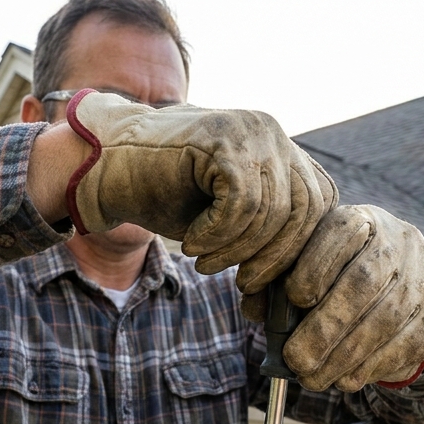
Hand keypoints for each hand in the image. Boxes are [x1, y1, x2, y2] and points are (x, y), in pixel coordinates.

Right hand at [64, 89, 336, 293]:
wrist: (102, 166)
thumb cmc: (162, 196)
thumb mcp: (227, 221)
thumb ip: (267, 236)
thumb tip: (301, 293)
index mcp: (279, 147)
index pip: (320, 202)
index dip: (298, 249)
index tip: (263, 280)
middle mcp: (271, 131)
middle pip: (306, 210)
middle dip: (275, 258)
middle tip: (242, 282)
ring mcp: (248, 129)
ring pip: (274, 211)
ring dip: (238, 250)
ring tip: (205, 260)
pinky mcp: (221, 139)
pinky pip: (242, 204)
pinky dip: (218, 235)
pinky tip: (193, 242)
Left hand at [282, 205, 423, 391]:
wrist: (414, 285)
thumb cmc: (344, 277)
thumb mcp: (315, 265)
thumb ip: (279, 282)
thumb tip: (253, 306)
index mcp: (362, 221)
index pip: (342, 231)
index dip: (316, 266)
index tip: (294, 296)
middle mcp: (400, 243)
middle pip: (364, 283)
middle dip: (325, 327)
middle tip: (296, 359)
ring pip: (385, 320)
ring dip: (343, 356)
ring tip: (313, 378)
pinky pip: (404, 345)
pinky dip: (369, 368)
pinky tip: (345, 379)